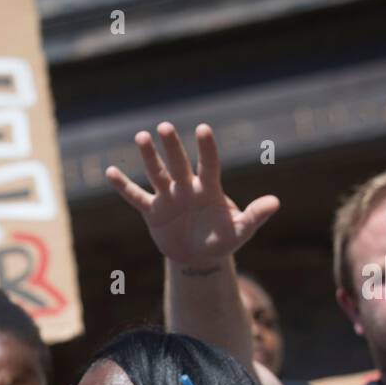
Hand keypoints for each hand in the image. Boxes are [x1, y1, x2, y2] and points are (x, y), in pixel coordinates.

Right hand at [105, 123, 279, 267]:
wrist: (200, 257)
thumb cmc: (222, 239)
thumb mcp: (240, 231)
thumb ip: (255, 216)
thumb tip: (275, 202)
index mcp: (209, 189)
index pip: (209, 164)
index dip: (206, 149)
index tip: (202, 130)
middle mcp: (187, 188)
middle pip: (179, 164)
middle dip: (172, 147)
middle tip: (164, 127)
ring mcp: (168, 198)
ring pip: (157, 174)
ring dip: (149, 157)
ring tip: (141, 136)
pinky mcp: (153, 211)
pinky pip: (136, 197)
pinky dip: (123, 186)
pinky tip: (110, 172)